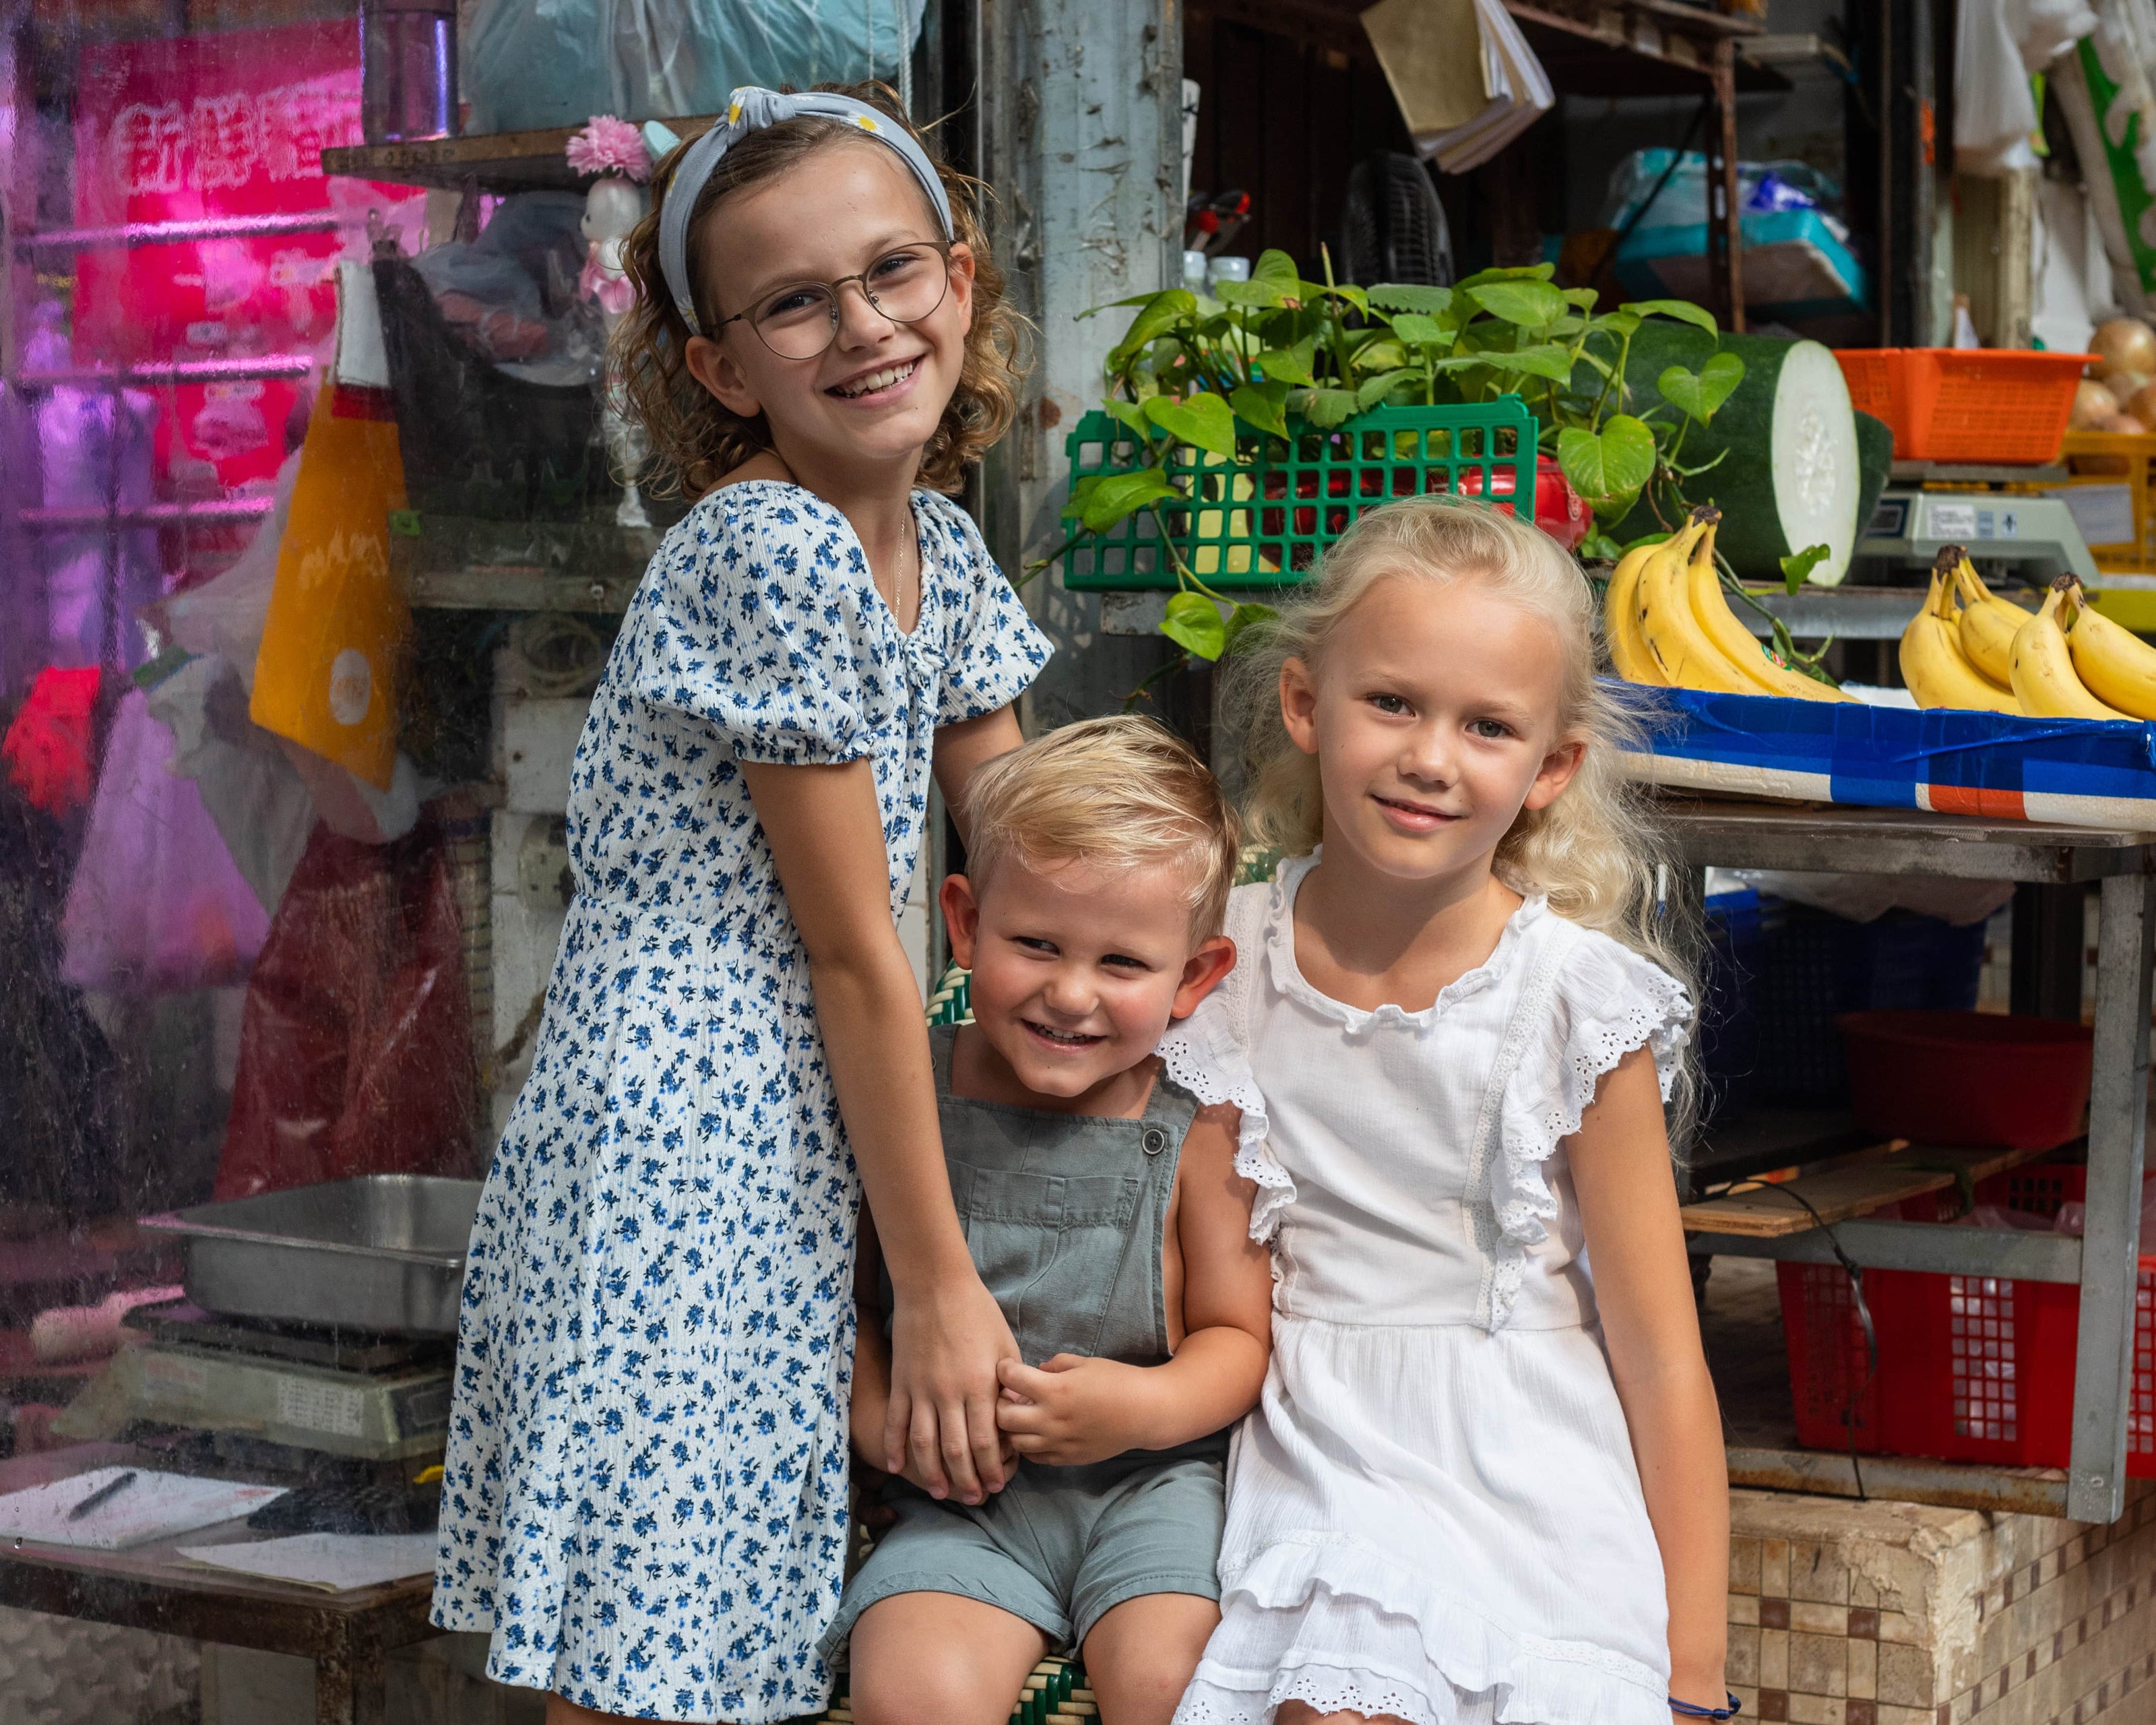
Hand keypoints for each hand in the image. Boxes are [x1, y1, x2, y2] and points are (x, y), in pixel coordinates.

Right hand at [886, 1271, 1019, 1504]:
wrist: (935, 1286)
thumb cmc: (978, 1313)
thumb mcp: (1004, 1347)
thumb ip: (1011, 1384)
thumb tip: (1017, 1417)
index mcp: (979, 1384)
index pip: (986, 1440)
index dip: (992, 1468)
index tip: (997, 1486)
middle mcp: (949, 1392)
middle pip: (956, 1450)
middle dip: (966, 1479)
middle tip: (973, 1499)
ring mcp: (921, 1389)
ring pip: (924, 1443)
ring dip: (932, 1473)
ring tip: (940, 1492)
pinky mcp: (901, 1382)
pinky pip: (895, 1421)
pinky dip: (895, 1446)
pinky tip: (896, 1468)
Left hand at [995, 1354, 1157, 1467]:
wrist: (1145, 1412)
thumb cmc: (1117, 1380)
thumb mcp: (1084, 1362)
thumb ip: (1055, 1365)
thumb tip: (1036, 1371)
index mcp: (1054, 1390)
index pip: (1009, 1379)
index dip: (1003, 1369)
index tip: (1007, 1367)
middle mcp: (1050, 1420)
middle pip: (1002, 1417)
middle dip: (999, 1403)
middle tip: (1009, 1395)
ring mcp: (1057, 1443)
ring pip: (1014, 1442)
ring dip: (1011, 1428)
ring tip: (1022, 1416)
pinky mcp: (1066, 1459)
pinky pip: (1034, 1458)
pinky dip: (1028, 1445)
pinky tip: (1036, 1433)